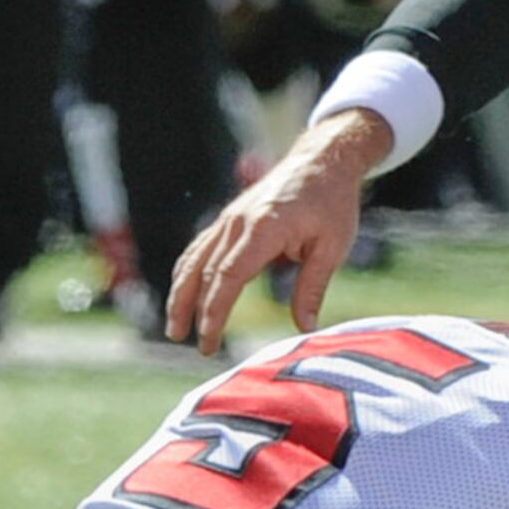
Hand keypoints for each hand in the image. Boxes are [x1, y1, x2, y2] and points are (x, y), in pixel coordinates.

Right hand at [166, 107, 385, 355]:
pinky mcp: (228, 219)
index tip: (209, 338)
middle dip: (196, 312)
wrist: (322, 160)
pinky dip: (187, 274)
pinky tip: (183, 295)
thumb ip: (313, 287)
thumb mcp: (333, 247)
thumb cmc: (332, 202)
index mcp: (264, 227)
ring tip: (175, 328)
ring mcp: (229, 218)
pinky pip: (200, 249)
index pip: (228, 275)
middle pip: (205, 272)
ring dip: (180, 295)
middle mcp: (238, 222)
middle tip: (200, 348)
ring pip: (194, 260)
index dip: (214, 310)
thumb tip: (305, 328)